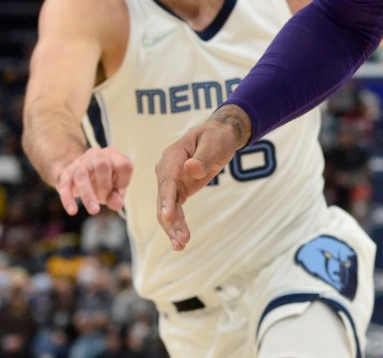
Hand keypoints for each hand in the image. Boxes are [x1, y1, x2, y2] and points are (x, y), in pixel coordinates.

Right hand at [55, 146, 133, 215]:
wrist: (79, 176)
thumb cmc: (103, 182)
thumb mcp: (114, 189)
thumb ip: (116, 197)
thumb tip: (117, 205)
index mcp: (113, 155)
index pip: (124, 165)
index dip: (123, 181)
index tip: (118, 190)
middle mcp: (97, 154)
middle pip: (102, 164)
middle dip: (105, 185)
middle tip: (104, 198)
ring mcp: (80, 162)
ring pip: (81, 174)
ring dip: (88, 195)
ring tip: (94, 211)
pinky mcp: (66, 172)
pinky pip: (65, 183)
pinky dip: (68, 198)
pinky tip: (72, 211)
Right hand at [155, 108, 246, 250]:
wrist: (219, 137)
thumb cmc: (217, 137)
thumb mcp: (214, 143)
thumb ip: (203, 157)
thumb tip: (190, 169)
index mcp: (173, 156)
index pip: (167, 179)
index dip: (166, 198)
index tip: (166, 216)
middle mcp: (167, 170)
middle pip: (163, 198)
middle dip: (170, 221)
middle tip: (180, 241)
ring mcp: (171, 181)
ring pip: (167, 208)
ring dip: (172, 227)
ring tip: (181, 246)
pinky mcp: (178, 190)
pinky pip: (174, 210)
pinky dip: (177, 224)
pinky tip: (181, 240)